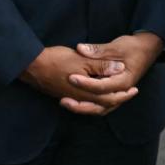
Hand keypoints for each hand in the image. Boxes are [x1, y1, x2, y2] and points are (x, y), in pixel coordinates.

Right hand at [19, 45, 133, 114]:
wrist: (31, 65)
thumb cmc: (57, 60)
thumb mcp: (83, 59)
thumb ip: (102, 65)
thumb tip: (120, 68)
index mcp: (87, 92)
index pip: (110, 98)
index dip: (123, 95)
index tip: (134, 90)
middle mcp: (80, 99)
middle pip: (104, 105)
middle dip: (118, 99)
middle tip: (130, 93)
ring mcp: (71, 98)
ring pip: (93, 105)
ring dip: (106, 101)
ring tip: (116, 95)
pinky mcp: (64, 95)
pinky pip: (84, 102)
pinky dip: (94, 100)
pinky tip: (95, 93)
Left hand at [63, 33, 164, 114]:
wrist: (147, 48)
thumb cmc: (133, 47)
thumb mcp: (116, 46)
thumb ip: (98, 50)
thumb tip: (80, 49)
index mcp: (124, 81)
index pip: (101, 87)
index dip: (85, 83)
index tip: (71, 77)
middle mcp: (121, 91)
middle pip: (100, 105)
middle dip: (81, 104)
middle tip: (64, 100)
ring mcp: (119, 94)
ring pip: (100, 108)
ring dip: (83, 108)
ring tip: (67, 103)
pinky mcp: (114, 92)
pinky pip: (101, 104)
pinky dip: (89, 105)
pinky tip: (76, 101)